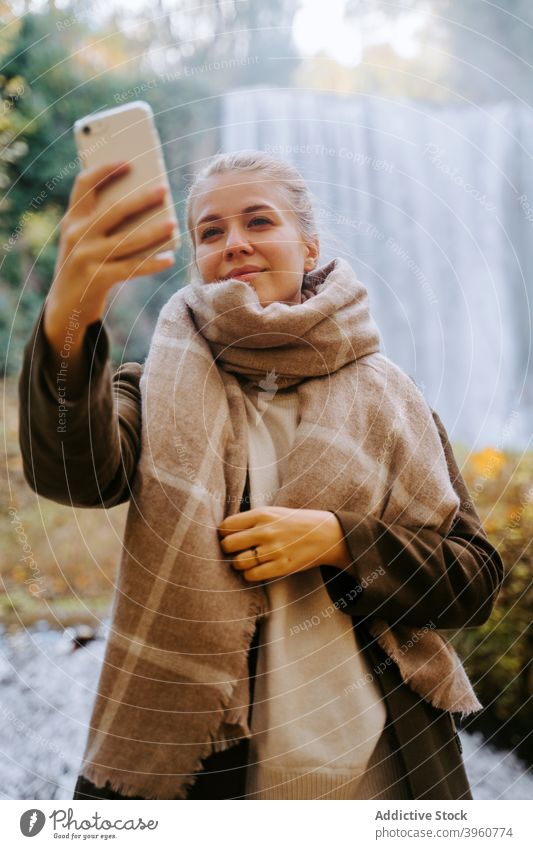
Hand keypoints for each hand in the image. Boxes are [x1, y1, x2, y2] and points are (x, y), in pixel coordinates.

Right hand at [46, 161, 176, 332]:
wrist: (64, 306)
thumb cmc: (83, 266)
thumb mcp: (83, 241)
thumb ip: (101, 223)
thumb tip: (143, 206)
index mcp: (72, 220)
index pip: (84, 185)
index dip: (105, 169)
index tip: (129, 162)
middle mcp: (76, 235)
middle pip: (114, 209)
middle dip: (142, 197)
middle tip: (164, 188)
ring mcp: (86, 257)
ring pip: (128, 240)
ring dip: (154, 231)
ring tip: (173, 224)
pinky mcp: (96, 279)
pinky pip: (131, 269)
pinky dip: (152, 264)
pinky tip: (169, 259)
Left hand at [218, 506, 351, 581]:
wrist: (326, 534)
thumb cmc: (295, 522)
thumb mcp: (273, 512)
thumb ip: (251, 520)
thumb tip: (224, 530)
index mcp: (262, 514)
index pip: (226, 525)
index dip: (222, 533)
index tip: (225, 536)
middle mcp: (266, 531)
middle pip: (228, 544)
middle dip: (226, 549)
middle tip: (232, 551)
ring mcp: (273, 550)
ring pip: (238, 562)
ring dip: (237, 564)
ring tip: (244, 560)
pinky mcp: (281, 567)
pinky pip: (252, 575)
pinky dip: (249, 575)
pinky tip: (255, 569)